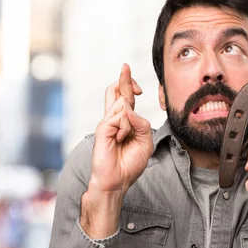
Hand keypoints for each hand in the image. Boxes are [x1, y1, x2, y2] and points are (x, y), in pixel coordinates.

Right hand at [81, 63, 152, 238]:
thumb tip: (129, 109)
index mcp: (124, 121)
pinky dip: (124, 127)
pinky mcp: (102, 129)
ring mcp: (106, 123)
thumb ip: (142, 123)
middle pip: (116, 91)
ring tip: (124, 139)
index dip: (130, 86)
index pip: (125, 97)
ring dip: (129, 120)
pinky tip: (120, 139)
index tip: (139, 86)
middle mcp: (113, 119)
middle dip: (123, 78)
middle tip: (125, 66)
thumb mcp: (145, 141)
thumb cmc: (130, 163)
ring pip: (122, 105)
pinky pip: (119, 118)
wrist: (117, 181)